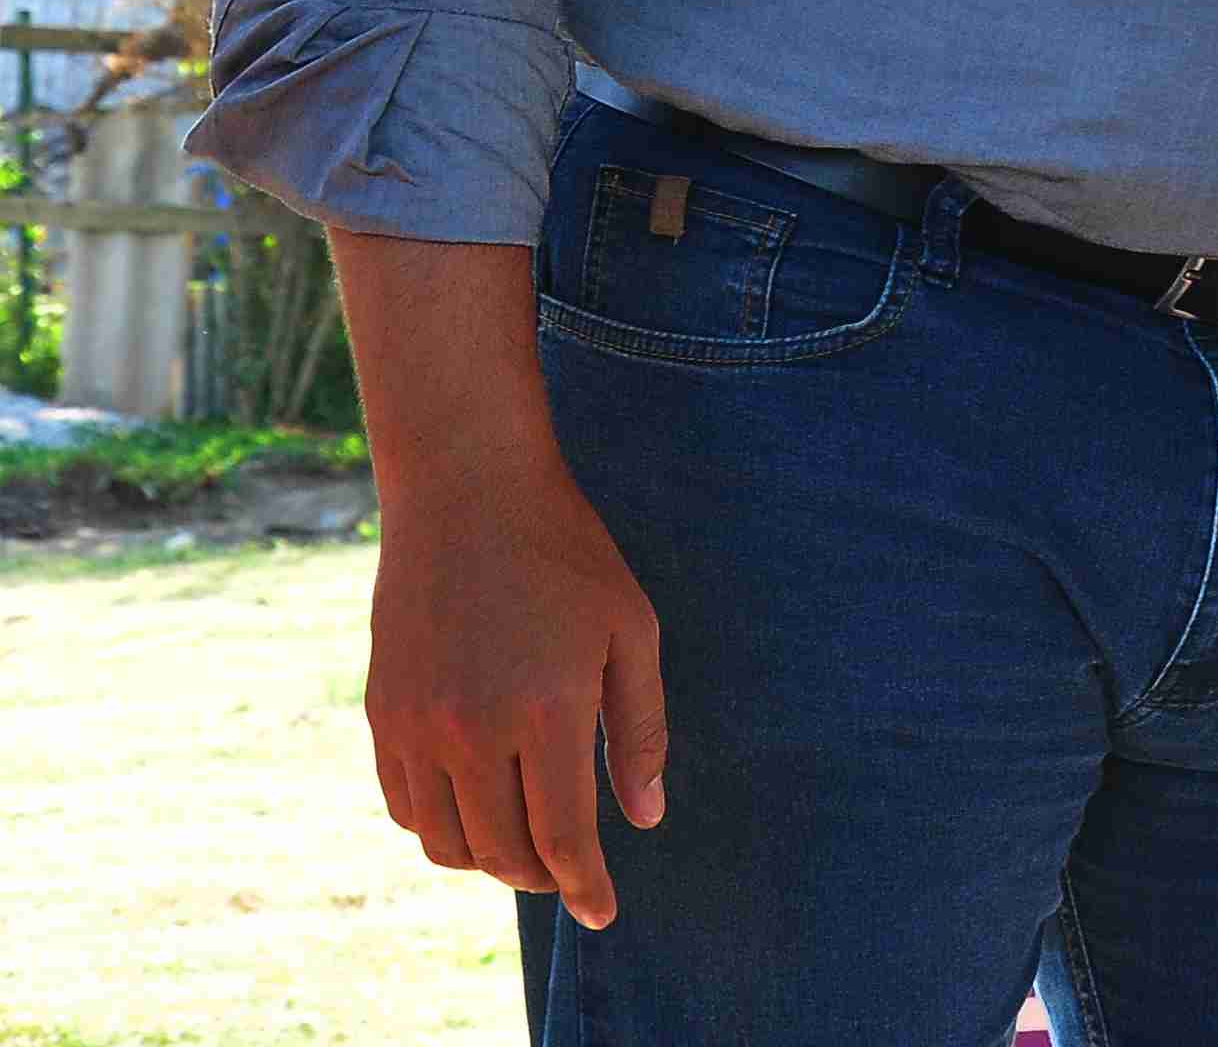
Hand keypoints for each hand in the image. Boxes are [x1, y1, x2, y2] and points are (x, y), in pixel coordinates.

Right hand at [367, 445, 666, 927]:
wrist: (467, 494)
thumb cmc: (567, 558)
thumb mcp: (633, 632)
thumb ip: (641, 731)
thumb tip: (646, 817)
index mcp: (546, 711)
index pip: (564, 837)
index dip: (585, 886)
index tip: (603, 913)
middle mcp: (472, 730)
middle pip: (502, 853)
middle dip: (543, 877)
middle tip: (571, 870)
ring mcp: (417, 725)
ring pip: (446, 842)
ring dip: (489, 859)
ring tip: (527, 839)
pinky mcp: (382, 713)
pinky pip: (405, 807)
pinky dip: (442, 827)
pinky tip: (478, 806)